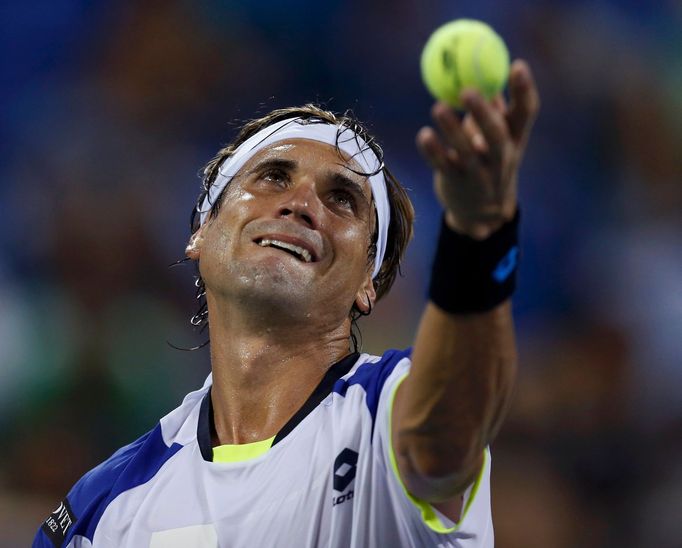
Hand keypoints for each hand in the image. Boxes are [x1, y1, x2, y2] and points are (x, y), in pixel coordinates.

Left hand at [416, 60, 539, 238]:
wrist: (482, 212)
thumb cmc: (488, 160)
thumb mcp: (499, 137)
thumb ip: (494, 108)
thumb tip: (485, 71)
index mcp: (515, 139)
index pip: (526, 113)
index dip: (524, 90)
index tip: (517, 65)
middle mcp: (500, 157)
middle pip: (495, 134)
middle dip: (482, 112)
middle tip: (467, 90)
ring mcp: (479, 173)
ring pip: (466, 151)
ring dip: (452, 130)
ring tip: (438, 107)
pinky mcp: (456, 183)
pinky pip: (444, 166)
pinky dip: (433, 151)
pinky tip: (424, 135)